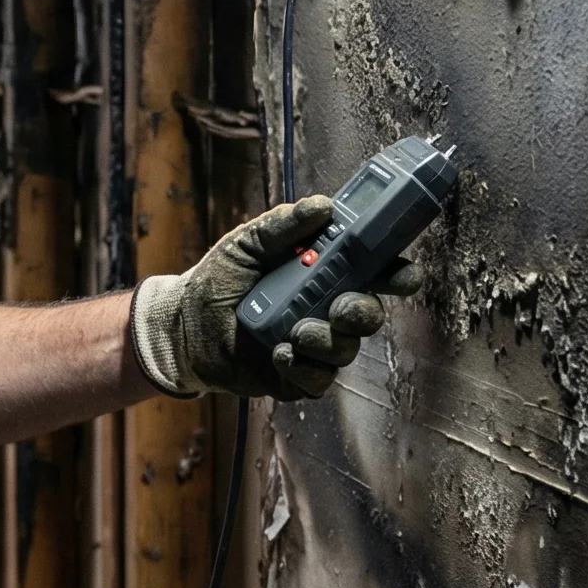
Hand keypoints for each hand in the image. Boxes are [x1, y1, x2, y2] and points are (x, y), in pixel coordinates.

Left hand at [128, 197, 423, 400]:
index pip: (372, 273)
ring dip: (327, 341)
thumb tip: (323, 206)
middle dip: (363, 311)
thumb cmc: (220, 279)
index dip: (395, 274)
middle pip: (367, 315)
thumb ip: (283, 225)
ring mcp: (312, 346)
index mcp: (322, 274)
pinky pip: (318, 381)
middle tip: (340, 306)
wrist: (182, 322)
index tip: (404, 274)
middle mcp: (324, 310)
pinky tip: (280, 353)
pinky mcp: (294, 377)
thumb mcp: (247, 243)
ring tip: (296, 331)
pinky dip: (304, 368)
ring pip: (345, 350)